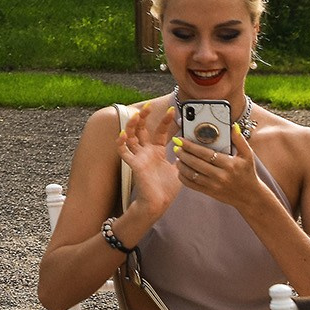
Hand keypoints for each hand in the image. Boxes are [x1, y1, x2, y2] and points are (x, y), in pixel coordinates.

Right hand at [116, 102, 180, 234]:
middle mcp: (146, 152)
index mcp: (157, 152)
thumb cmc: (166, 189)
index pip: (159, 132)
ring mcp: (139, 157)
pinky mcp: (134, 165)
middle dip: (144, 117)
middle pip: (142, 130)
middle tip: (148, 106)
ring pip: (131, 137)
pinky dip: (121, 143)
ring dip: (132, 126)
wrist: (159, 203)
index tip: (172, 110)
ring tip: (135, 116)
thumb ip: (181, 158)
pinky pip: (124, 152)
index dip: (164, 121)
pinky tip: (123, 134)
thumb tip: (189, 149)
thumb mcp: (179, 170)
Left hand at [174, 120, 271, 217]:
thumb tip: (233, 126)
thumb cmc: (248, 173)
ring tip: (177, 157)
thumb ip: (239, 140)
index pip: (205, 153)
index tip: (180, 139)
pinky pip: (192, 185)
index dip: (190, 146)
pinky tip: (181, 170)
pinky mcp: (210, 192)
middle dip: (183, 154)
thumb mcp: (248, 155)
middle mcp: (220, 175)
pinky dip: (183, 177)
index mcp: (229, 164)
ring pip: (192, 174)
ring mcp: (214, 185)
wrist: (250, 197)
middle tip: (176, 146)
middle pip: (196, 163)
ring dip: (181, 165)